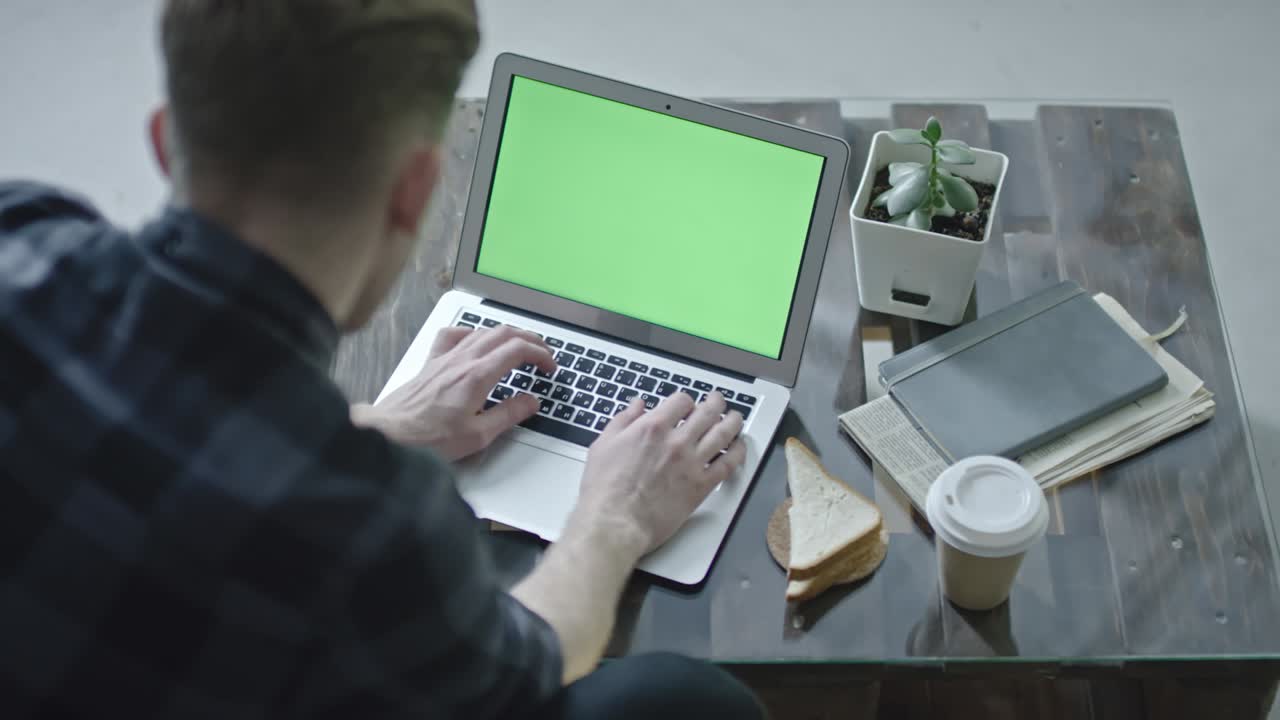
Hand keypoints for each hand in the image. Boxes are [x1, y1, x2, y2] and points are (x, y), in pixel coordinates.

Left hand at [351, 325, 555, 460]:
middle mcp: (462, 361)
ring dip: (507, 334)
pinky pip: (453, 335)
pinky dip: (471, 333)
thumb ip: (509, 415)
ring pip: (482, 331)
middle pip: (504, 333)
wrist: (389, 435)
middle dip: (530, 339)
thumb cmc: (428, 439)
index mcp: (477, 376)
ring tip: (519, 346)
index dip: (541, 354)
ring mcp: (445, 358)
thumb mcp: (478, 435)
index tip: (550, 367)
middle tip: (543, 355)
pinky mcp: (431, 363)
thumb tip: (531, 402)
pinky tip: (476, 341)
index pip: (518, 350)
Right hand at [569, 392, 746, 558]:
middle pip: (708, 412)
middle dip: (716, 403)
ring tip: (735, 418)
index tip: (687, 404)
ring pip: (723, 434)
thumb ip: (623, 420)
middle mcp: (677, 441)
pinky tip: (739, 447)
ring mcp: (692, 463)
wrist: (615, 521)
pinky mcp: (701, 486)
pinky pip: (728, 465)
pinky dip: (738, 453)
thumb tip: (636, 406)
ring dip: (733, 422)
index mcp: (653, 428)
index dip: (687, 400)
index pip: (681, 401)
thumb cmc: (605, 489)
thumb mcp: (604, 445)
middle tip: (718, 401)